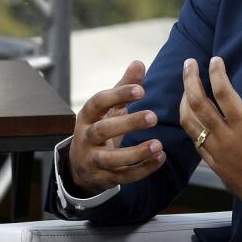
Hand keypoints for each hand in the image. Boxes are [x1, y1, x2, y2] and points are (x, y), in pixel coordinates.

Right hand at [68, 61, 165, 195]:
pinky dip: (142, 170)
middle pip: (103, 131)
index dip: (118, 95)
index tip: (141, 90)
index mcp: (87, 116)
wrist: (81, 166)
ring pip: (111, 159)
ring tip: (159, 145)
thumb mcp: (108, 108)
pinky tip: (160, 158)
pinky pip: (123, 176)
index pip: (98, 102)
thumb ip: (124, 87)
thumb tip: (139, 62)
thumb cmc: (99, 128)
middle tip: (153, 117)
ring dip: (136, 153)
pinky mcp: (103, 178)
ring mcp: (93, 160)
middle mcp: (86, 138)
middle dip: (128, 124)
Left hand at [178, 56, 241, 241]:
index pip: (224, 94)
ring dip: (184, 101)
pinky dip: (190, 124)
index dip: (216, 74)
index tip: (215, 60)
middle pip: (198, 105)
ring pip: (190, 123)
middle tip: (189, 64)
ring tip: (187, 86)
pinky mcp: (214, 165)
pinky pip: (194, 141)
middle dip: (191, 81)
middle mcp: (227, 140)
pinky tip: (192, 114)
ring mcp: (217, 154)